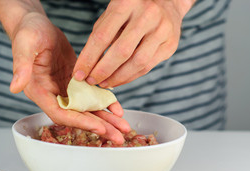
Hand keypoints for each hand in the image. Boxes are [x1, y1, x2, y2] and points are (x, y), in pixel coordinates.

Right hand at [9, 12, 129, 143]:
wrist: (38, 26)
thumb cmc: (28, 32)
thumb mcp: (25, 45)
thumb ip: (21, 67)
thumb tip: (14, 87)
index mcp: (40, 91)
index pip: (61, 113)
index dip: (80, 122)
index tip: (99, 127)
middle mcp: (54, 95)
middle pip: (79, 117)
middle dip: (99, 127)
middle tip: (119, 138)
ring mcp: (67, 91)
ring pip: (88, 110)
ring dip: (106, 120)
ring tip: (124, 128)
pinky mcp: (77, 84)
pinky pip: (93, 97)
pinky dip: (106, 103)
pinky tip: (118, 109)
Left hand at [72, 0, 193, 87]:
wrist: (168, 3)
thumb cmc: (134, 10)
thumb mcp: (114, 13)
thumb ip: (102, 34)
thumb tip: (87, 66)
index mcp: (127, 3)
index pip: (102, 36)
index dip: (88, 58)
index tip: (79, 74)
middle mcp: (147, 15)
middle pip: (121, 51)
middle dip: (103, 70)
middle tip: (91, 81)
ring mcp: (162, 30)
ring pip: (137, 62)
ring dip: (118, 77)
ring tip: (104, 83)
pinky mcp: (170, 45)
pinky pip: (147, 67)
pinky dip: (131, 77)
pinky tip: (119, 79)